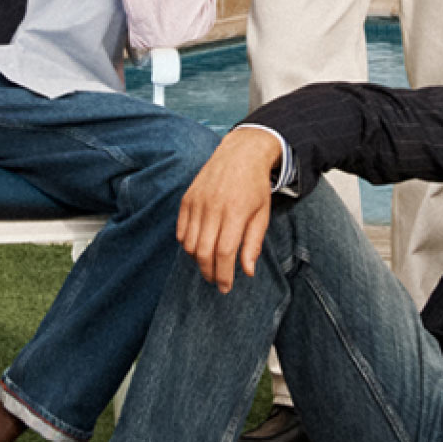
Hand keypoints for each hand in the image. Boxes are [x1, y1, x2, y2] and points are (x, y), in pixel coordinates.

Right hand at [177, 127, 283, 291]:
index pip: (224, 252)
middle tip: (216, 280)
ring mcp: (197, 202)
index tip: (226, 287)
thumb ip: (253, 244)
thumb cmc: (254, 186)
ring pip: (188, 243)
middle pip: (203, 251)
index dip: (224, 274)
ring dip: (197, 260)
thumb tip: (248, 271)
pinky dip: (186, 244)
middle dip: (209, 272)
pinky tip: (198, 246)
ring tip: (208, 264)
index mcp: (236, 212)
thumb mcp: (262, 215)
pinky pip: (180, 230)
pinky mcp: (187, 199)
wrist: (240, 153)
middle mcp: (213, 207)